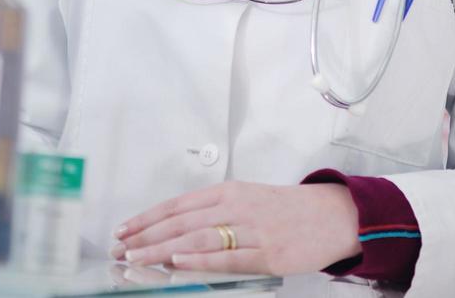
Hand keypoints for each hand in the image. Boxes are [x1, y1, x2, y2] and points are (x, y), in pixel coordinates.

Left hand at [109, 180, 361, 275]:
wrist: (333, 216)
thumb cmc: (286, 210)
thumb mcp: (247, 199)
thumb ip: (214, 212)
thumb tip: (175, 230)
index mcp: (228, 191)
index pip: (177, 205)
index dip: (147, 218)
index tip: (124, 230)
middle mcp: (236, 207)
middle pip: (181, 222)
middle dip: (146, 237)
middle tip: (121, 249)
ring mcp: (252, 230)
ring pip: (197, 239)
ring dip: (163, 250)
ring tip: (138, 258)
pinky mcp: (268, 254)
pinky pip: (228, 257)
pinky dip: (200, 260)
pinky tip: (179, 263)